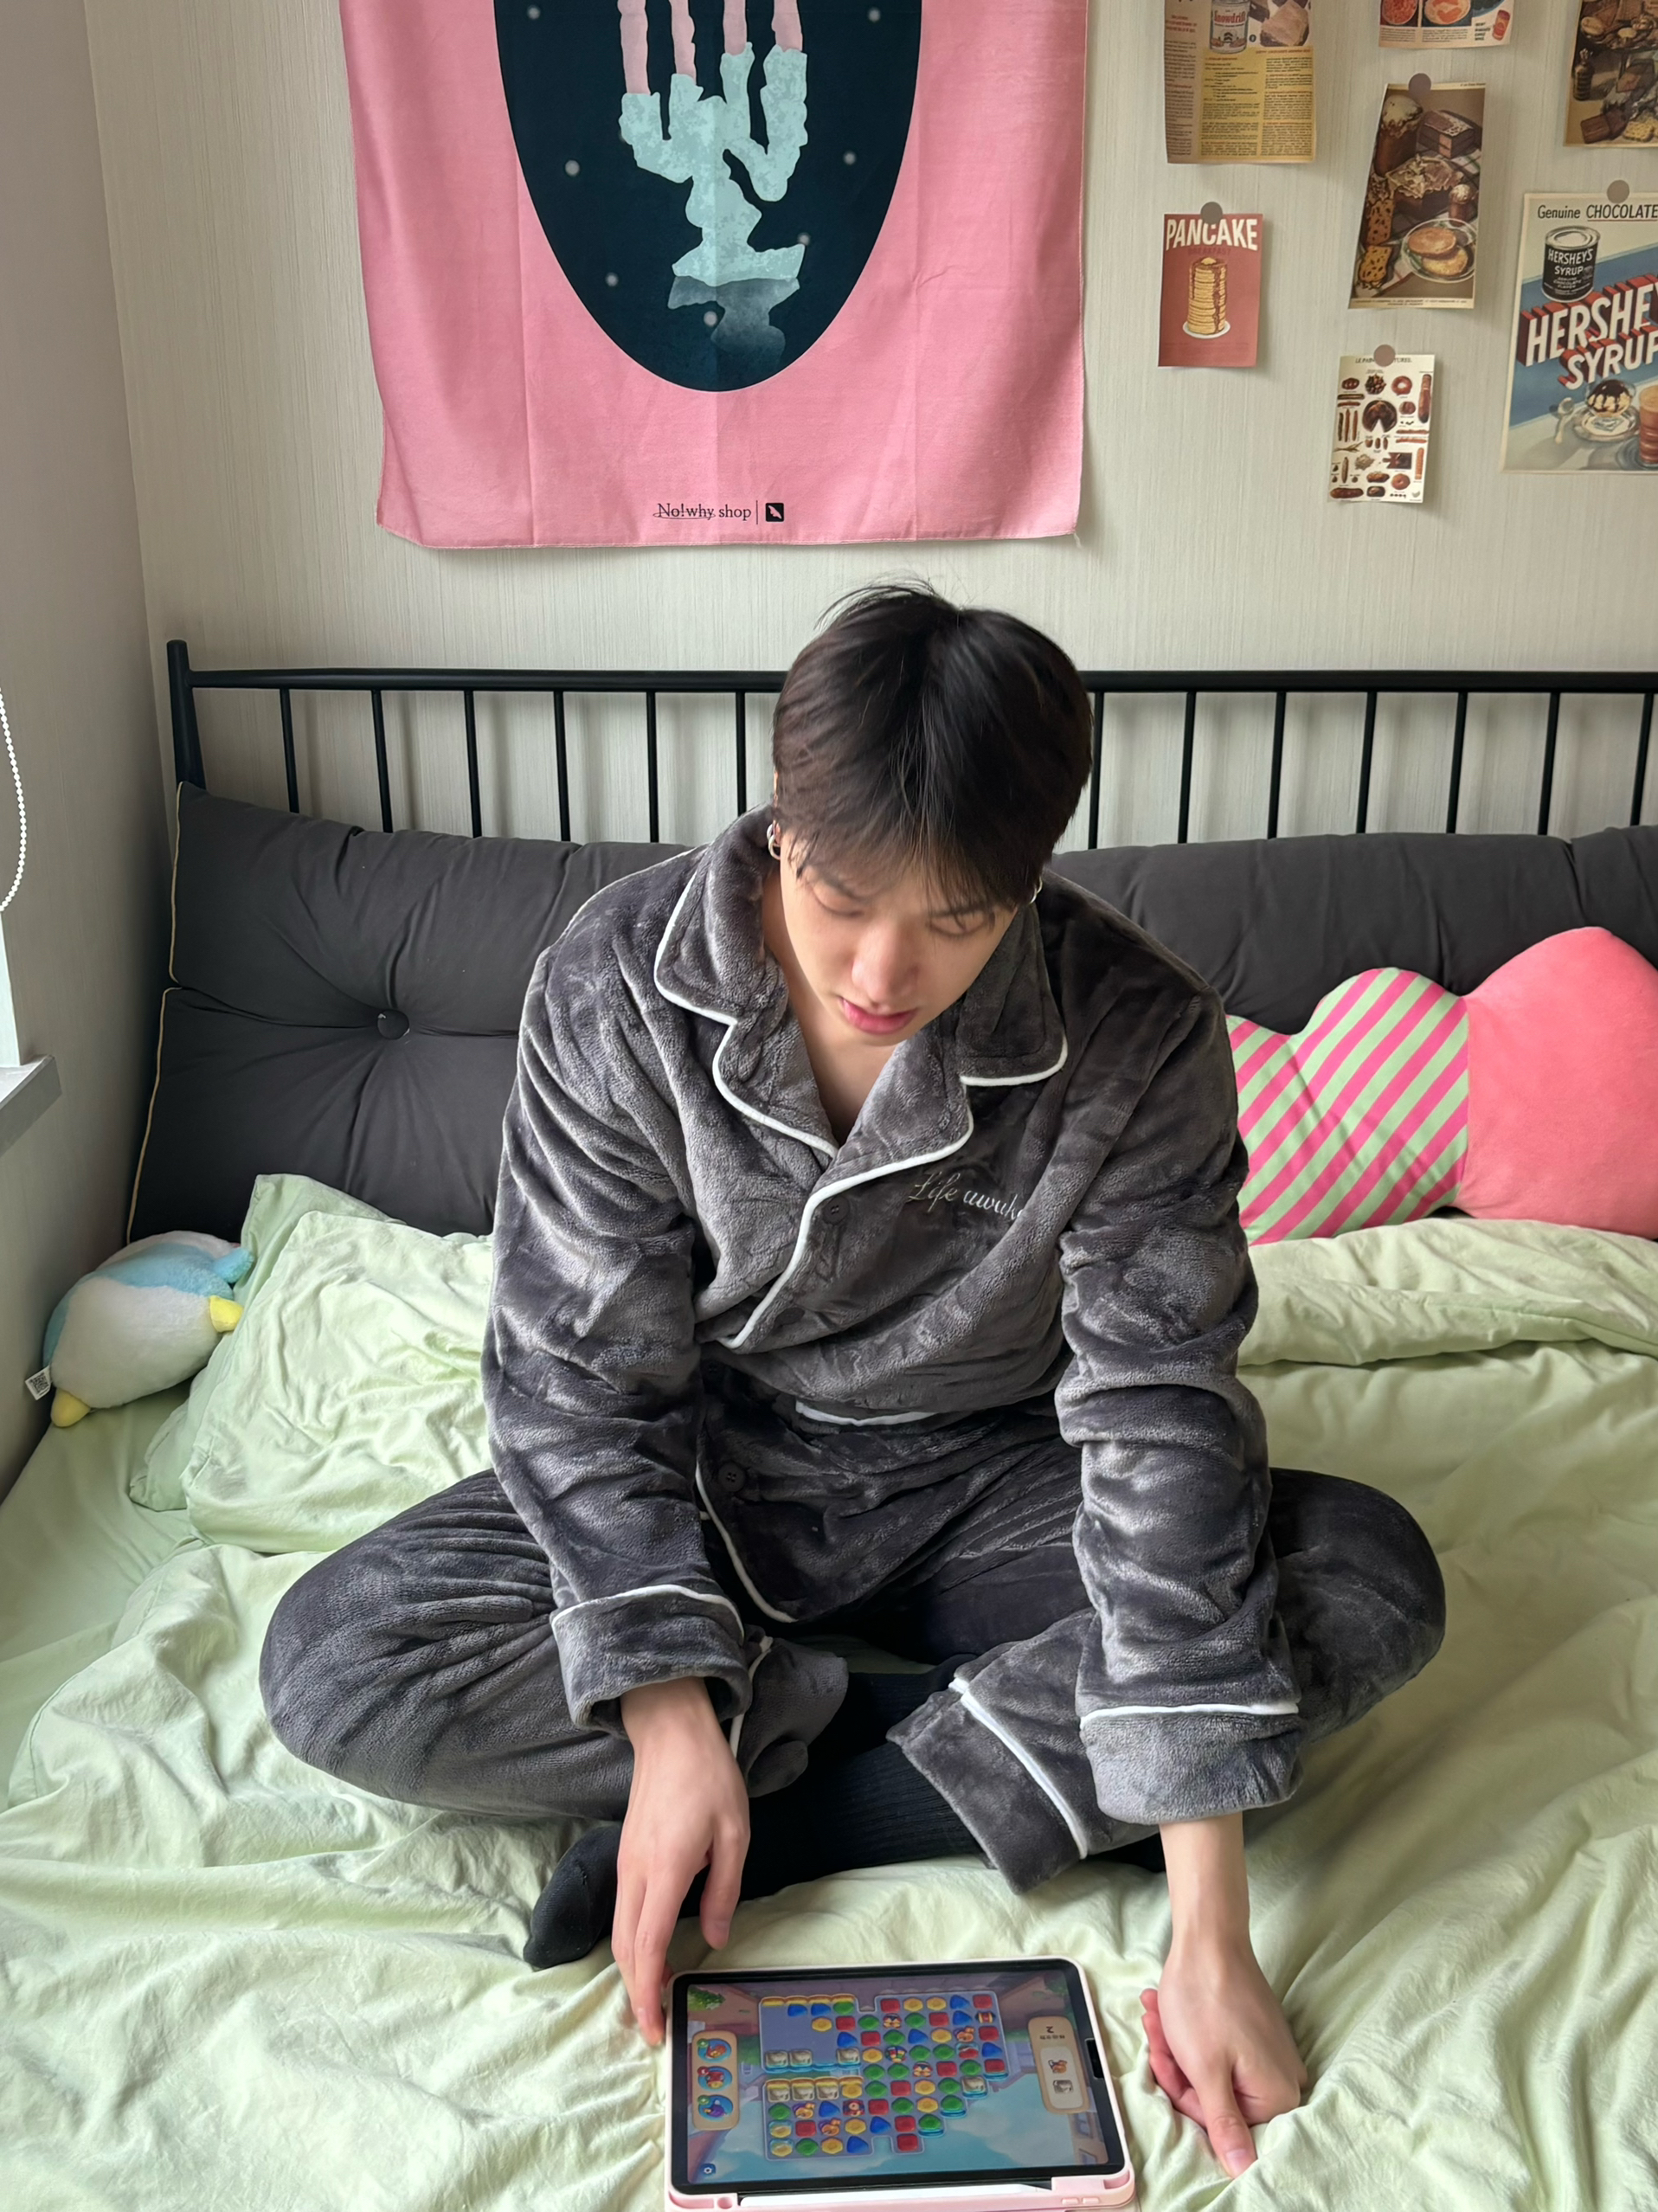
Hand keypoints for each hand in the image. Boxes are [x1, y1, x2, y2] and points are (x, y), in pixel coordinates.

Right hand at [614, 1677, 749, 2043]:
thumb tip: (714, 1940)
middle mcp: (636, 1873)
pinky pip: (623, 1912)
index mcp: (666, 1869)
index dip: (650, 1992)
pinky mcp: (626, 1856)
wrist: (670, 1732)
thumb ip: (724, 1890)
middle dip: (637, 1993)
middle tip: (655, 2028)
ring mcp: (626, 1864)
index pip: (649, 1945)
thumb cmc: (709, 1778)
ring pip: (619, 1932)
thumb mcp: (735, 1833)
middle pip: (625, 1948)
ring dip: (633, 1971)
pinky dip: (632, 1944)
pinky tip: (652, 1954)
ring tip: (656, 1998)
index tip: (656, 2027)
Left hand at [1144, 1814, 1306, 2175]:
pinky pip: (1219, 2049)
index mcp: (1277, 2096)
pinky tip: (1167, 2010)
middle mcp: (1283, 2079)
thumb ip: (1223, 2124)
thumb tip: (1243, 2173)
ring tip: (1157, 2013)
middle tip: (1158, 2032)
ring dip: (1177, 2047)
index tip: (1164, 2059)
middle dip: (1177, 2066)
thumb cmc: (1204, 2000)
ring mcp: (1271, 2053)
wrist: (1209, 1936)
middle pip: (1215, 2097)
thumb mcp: (1205, 2069)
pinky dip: (1189, 2034)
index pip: (1219, 2124)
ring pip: (1211, 2070)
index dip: (1182, 2092)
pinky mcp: (1257, 2032)